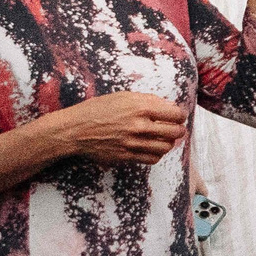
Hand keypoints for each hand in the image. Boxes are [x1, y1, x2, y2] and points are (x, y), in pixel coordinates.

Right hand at [59, 92, 189, 166]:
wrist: (74, 130)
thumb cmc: (97, 109)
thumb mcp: (123, 97)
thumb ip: (148, 100)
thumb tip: (170, 106)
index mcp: (140, 107)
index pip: (174, 114)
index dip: (180, 115)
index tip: (178, 116)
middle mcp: (138, 126)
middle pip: (174, 132)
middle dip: (179, 130)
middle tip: (176, 128)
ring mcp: (132, 143)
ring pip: (165, 147)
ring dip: (169, 143)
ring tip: (165, 139)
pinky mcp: (126, 156)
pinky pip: (151, 159)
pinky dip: (157, 154)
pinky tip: (153, 148)